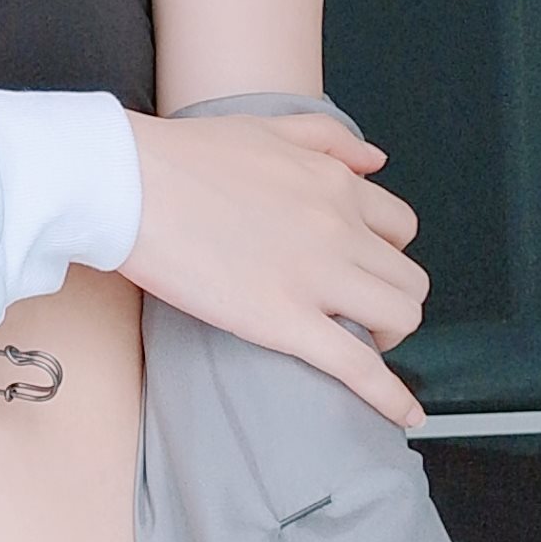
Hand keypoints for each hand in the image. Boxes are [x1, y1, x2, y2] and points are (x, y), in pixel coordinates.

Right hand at [119, 110, 428, 429]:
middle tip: (359, 313)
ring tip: (360, 345)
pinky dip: (391, 395)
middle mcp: (340, 228)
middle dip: (391, 299)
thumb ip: (329, 138)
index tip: (364, 270)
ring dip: (389, 336)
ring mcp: (318, 277)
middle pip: (408, 278)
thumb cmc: (183, 156)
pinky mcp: (286, 321)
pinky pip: (360, 366)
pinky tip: (406, 415)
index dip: (386, 254)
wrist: (131, 182)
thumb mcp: (268, 126)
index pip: (400, 227)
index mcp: (335, 184)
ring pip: (401, 317)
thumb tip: (376, 161)